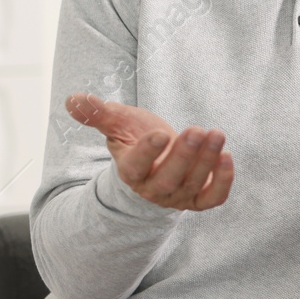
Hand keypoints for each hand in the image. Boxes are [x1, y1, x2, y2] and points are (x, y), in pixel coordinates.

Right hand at [65, 92, 233, 210]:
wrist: (156, 161)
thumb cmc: (135, 138)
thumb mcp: (118, 123)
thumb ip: (98, 113)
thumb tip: (73, 100)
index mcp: (130, 171)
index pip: (135, 167)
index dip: (147, 153)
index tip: (159, 133)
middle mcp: (153, 189)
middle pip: (167, 180)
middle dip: (183, 156)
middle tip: (195, 130)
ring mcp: (177, 197)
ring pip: (192, 185)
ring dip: (207, 161)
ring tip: (216, 134)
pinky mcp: (199, 198)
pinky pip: (213, 198)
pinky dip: (223, 181)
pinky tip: (227, 156)